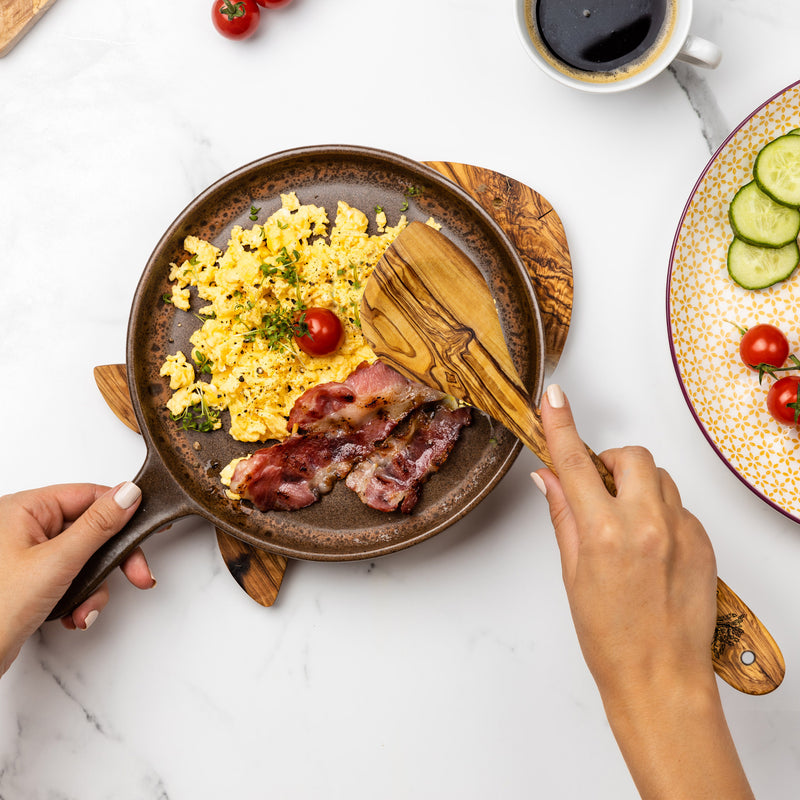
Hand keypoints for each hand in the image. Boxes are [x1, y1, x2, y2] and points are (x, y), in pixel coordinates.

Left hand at [0, 482, 154, 676]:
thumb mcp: (58, 561)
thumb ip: (98, 525)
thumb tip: (128, 494)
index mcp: (24, 509)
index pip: (88, 496)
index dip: (121, 511)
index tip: (146, 527)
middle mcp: (25, 527)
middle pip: (91, 530)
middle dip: (111, 560)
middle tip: (136, 574)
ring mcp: (29, 555)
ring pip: (85, 558)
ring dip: (93, 587)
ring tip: (85, 608)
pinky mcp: (33, 580)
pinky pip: (72, 578)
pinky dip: (79, 598)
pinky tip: (74, 615)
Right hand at [532, 384, 753, 799]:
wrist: (661, 679)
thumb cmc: (611, 639)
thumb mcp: (573, 574)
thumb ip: (563, 517)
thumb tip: (550, 480)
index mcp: (604, 533)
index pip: (575, 462)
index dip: (559, 424)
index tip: (554, 397)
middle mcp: (646, 525)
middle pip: (630, 456)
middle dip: (611, 460)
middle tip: (598, 486)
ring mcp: (681, 532)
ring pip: (659, 477)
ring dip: (637, 485)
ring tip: (625, 521)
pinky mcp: (704, 542)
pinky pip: (679, 506)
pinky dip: (660, 512)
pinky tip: (650, 545)